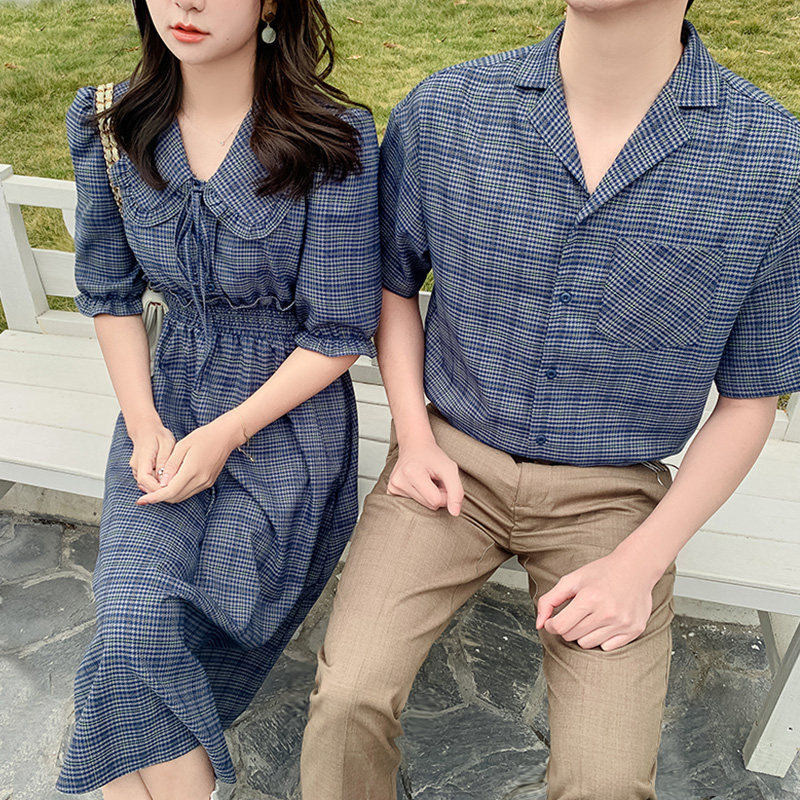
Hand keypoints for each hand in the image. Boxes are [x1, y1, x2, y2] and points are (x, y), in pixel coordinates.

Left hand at [135, 413, 243, 505]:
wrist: (226, 436)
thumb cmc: (203, 437)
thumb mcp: (182, 446)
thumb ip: (170, 465)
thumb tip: (161, 482)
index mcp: (192, 470)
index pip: (169, 491)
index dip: (153, 498)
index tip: (141, 500)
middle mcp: (200, 480)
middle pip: (175, 497)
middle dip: (159, 497)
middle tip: (145, 491)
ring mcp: (206, 482)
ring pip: (182, 496)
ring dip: (168, 495)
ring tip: (156, 487)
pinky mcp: (208, 482)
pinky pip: (189, 491)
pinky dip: (178, 490)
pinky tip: (170, 483)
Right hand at [386, 439, 463, 515]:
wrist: (415, 446)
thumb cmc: (432, 457)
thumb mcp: (450, 468)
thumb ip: (456, 491)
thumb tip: (455, 513)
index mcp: (411, 473)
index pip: (436, 500)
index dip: (445, 493)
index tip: (443, 481)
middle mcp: (398, 481)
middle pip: (429, 505)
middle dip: (437, 495)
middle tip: (434, 480)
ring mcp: (392, 487)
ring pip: (422, 507)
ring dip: (429, 496)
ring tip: (426, 480)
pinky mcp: (391, 492)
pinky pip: (412, 504)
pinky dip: (420, 497)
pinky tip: (417, 484)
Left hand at [535, 550, 662, 650]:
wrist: (636, 568)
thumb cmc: (601, 572)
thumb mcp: (571, 580)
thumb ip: (550, 600)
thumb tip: (539, 624)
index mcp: (589, 598)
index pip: (560, 627)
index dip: (551, 625)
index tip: (553, 620)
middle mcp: (607, 613)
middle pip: (572, 636)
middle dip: (568, 626)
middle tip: (575, 613)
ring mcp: (622, 623)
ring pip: (588, 644)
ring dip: (584, 633)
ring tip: (591, 616)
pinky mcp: (634, 630)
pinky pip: (607, 647)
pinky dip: (602, 638)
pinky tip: (605, 622)